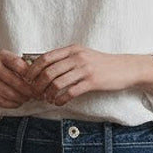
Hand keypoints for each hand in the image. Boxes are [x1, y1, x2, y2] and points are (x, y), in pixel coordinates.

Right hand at [0, 51, 33, 109]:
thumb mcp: (4, 60)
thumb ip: (19, 65)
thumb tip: (38, 77)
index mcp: (1, 55)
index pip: (19, 64)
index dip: (31, 75)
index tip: (38, 82)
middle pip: (16, 82)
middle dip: (29, 91)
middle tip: (35, 95)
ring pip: (9, 93)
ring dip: (21, 99)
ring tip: (27, 99)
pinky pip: (1, 101)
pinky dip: (12, 104)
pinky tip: (17, 103)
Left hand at [24, 45, 152, 105]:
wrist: (125, 68)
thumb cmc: (102, 63)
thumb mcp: (83, 55)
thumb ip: (65, 59)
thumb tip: (43, 67)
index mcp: (72, 49)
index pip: (45, 58)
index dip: (33, 70)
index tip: (28, 79)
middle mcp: (77, 57)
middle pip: (48, 71)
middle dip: (38, 84)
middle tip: (35, 93)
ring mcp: (85, 69)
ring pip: (57, 82)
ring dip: (48, 94)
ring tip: (47, 99)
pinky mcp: (92, 82)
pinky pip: (70, 92)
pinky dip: (61, 99)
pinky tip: (59, 102)